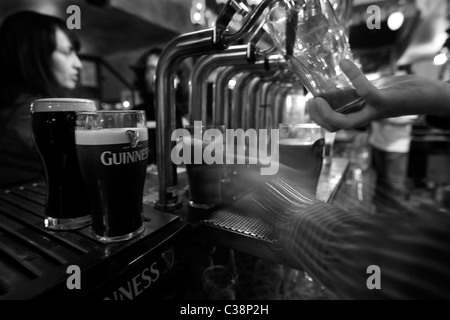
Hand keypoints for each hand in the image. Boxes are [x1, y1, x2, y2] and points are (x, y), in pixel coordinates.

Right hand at [308, 59, 449, 131]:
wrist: (429, 95)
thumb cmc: (399, 91)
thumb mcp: (373, 91)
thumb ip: (355, 92)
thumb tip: (333, 87)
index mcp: (361, 114)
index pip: (335, 124)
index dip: (319, 118)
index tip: (310, 102)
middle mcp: (367, 117)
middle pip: (337, 128)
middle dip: (319, 119)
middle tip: (311, 102)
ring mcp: (375, 112)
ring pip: (347, 122)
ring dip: (328, 113)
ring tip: (316, 98)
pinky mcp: (386, 101)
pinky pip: (366, 92)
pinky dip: (354, 78)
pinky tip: (344, 63)